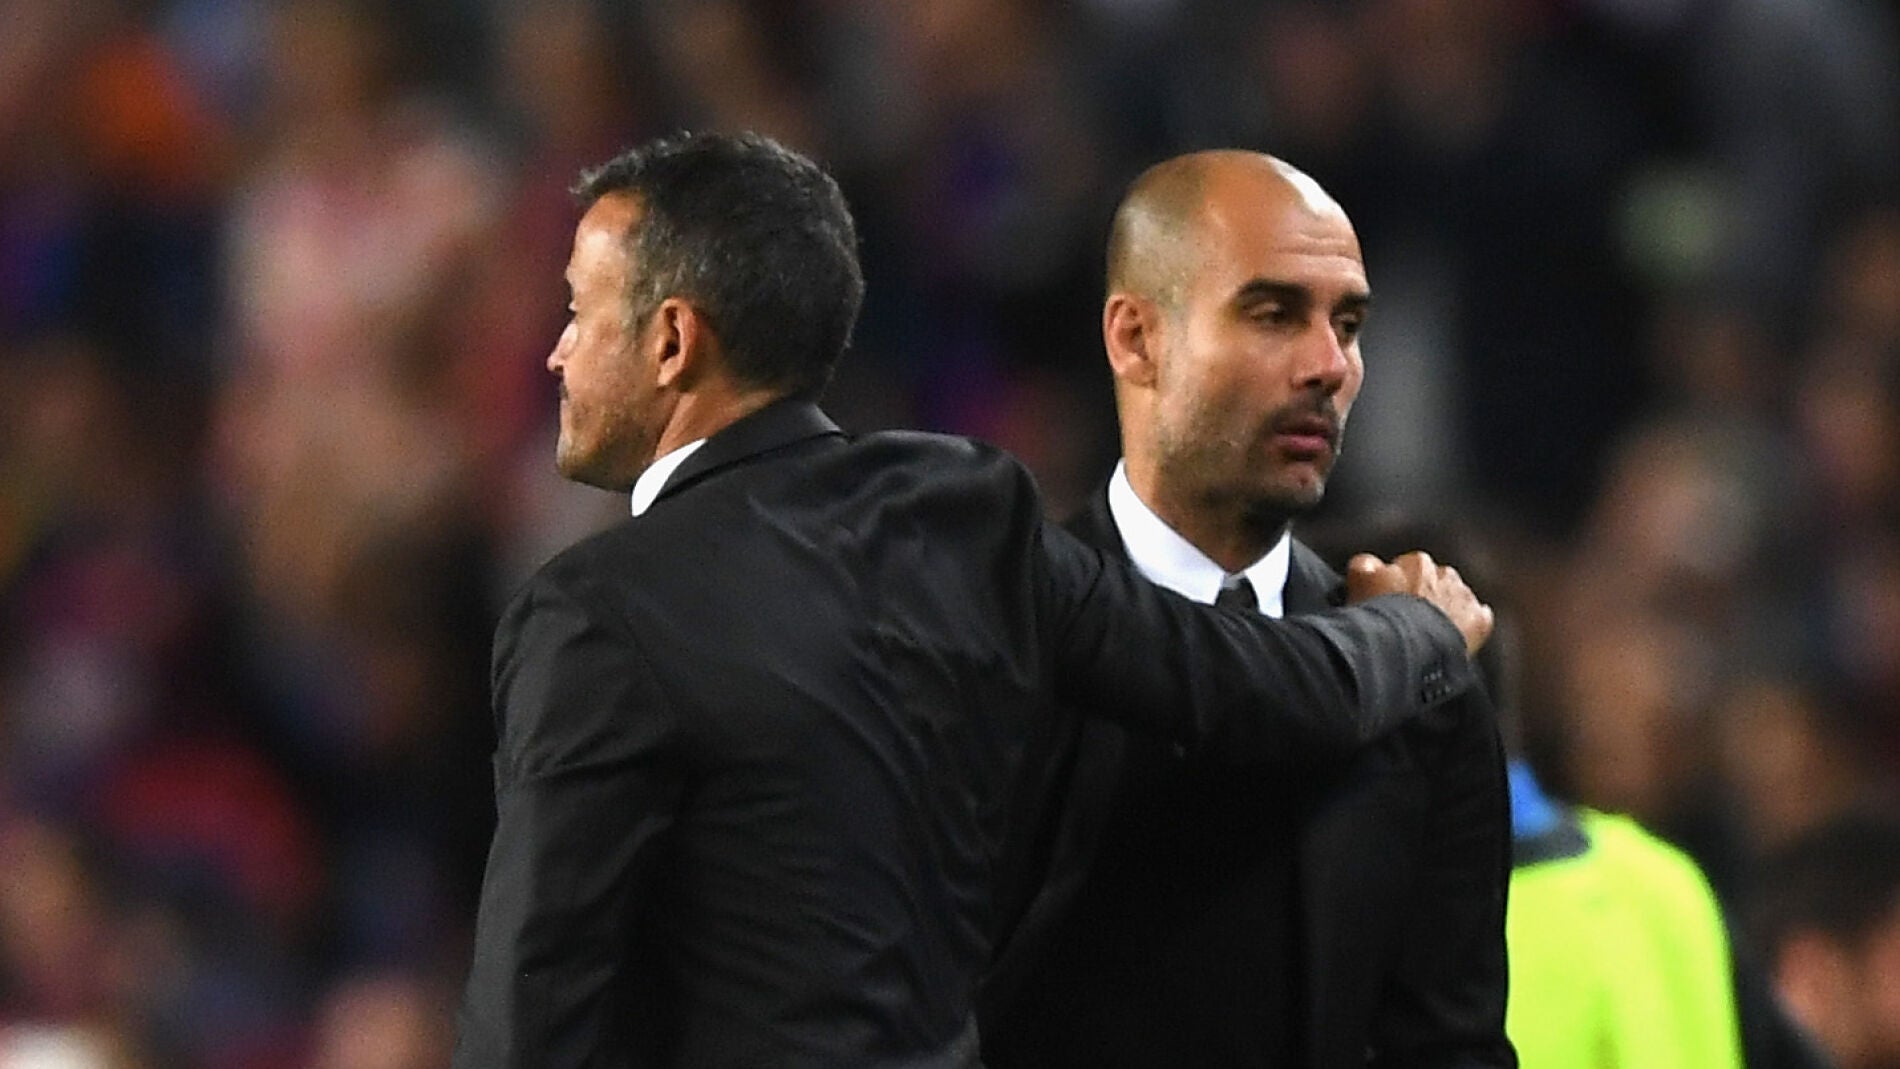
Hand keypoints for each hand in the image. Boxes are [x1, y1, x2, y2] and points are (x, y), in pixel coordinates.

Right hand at [1345, 551, 1493, 655]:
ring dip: (1445, 610)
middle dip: (1422, 596)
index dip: (1393, 587)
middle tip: (1406, 620)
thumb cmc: (1382, 616)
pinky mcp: (1479, 621)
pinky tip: (1456, 636)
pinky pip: (1478, 618)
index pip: (1404, 569)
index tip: (1386, 604)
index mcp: (1417, 562)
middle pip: (1432, 582)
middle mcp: (1445, 574)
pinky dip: (1470, 625)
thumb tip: (1369, 563)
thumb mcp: (1359, 582)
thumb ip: (1364, 565)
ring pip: (1455, 599)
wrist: (1410, 647)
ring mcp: (1464, 598)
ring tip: (1427, 633)